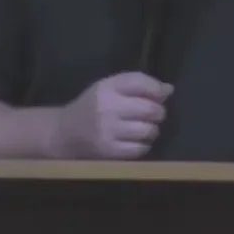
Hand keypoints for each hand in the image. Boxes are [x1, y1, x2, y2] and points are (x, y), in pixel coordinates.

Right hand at [51, 72, 172, 159]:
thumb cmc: (92, 107)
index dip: (156, 88)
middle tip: (155, 114)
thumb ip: (137, 85)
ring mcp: (108, 131)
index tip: (161, 94)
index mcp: (106, 88)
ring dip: (152, 129)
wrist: (64, 133)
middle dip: (159, 111)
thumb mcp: (108, 89)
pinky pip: (141, 149)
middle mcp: (107, 108)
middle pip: (149, 108)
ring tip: (144, 128)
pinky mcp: (109, 151)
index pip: (140, 82)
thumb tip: (169, 89)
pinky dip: (144, 145)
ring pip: (148, 130)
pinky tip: (136, 141)